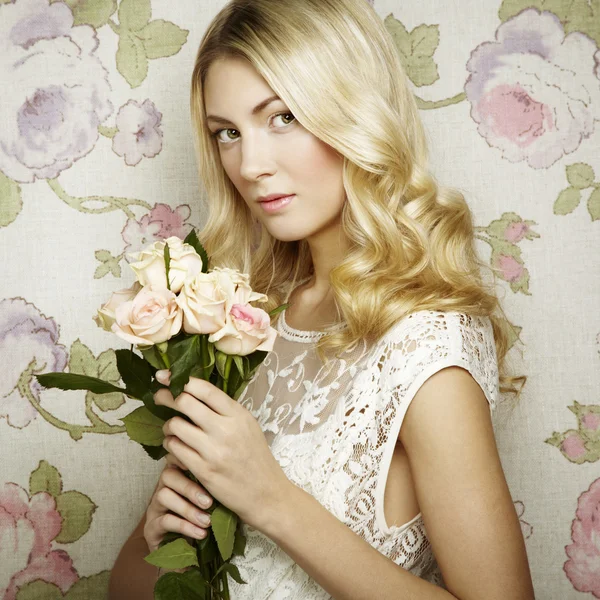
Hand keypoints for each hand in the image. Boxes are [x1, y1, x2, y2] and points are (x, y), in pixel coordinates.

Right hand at [143, 453, 213, 553]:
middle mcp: (163, 487)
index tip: (204, 467)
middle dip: (190, 488)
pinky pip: (164, 521)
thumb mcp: (211, 499)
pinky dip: (184, 526)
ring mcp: (155, 506)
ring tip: (207, 522)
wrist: (190, 551)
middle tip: (209, 503)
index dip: (186, 459)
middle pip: (168, 475)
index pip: (176, 458)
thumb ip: (214, 485)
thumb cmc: (205, 517)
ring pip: (163, 496)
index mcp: (177, 475)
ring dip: (188, 509)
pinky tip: (200, 533)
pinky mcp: (151, 527)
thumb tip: (231, 474)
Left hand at [153, 373, 292, 531]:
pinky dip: (171, 445)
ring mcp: (213, 451)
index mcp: (238, 415)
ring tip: (173, 430)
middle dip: (166, 397)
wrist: (266, 493)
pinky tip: (176, 447)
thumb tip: (193, 392)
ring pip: (175, 426)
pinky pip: (175, 450)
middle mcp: (225, 429)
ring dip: (168, 426)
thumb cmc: (255, 457)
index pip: (204, 389)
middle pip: (184, 402)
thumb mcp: (248, 426)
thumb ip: (224, 410)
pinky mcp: (203, 471)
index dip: (180, 379)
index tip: (164, 376)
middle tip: (159, 397)